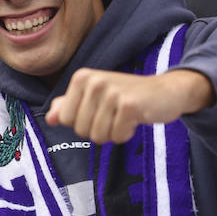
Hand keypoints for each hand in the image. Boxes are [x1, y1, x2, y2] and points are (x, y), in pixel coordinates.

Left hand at [47, 69, 214, 143]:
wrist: (166, 91)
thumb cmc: (126, 96)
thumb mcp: (94, 96)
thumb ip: (69, 105)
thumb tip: (50, 118)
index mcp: (81, 78)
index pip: (65, 119)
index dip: (82, 122)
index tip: (99, 110)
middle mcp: (94, 81)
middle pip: (81, 130)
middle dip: (98, 130)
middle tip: (114, 114)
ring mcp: (112, 92)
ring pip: (98, 136)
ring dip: (113, 133)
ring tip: (124, 116)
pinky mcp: (130, 105)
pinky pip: (118, 137)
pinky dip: (127, 134)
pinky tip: (135, 119)